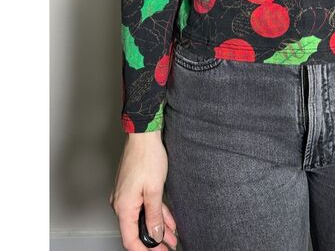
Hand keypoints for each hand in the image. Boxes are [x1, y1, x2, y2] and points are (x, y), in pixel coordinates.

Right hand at [110, 131, 178, 250]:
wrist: (144, 135)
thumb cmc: (147, 157)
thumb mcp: (154, 190)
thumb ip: (154, 215)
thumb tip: (154, 235)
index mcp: (123, 206)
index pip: (130, 239)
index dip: (145, 250)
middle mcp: (121, 203)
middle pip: (136, 230)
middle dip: (154, 241)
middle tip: (169, 248)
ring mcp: (127, 195)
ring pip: (143, 218)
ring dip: (158, 228)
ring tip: (173, 238)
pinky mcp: (133, 188)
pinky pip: (145, 206)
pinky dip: (156, 214)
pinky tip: (169, 221)